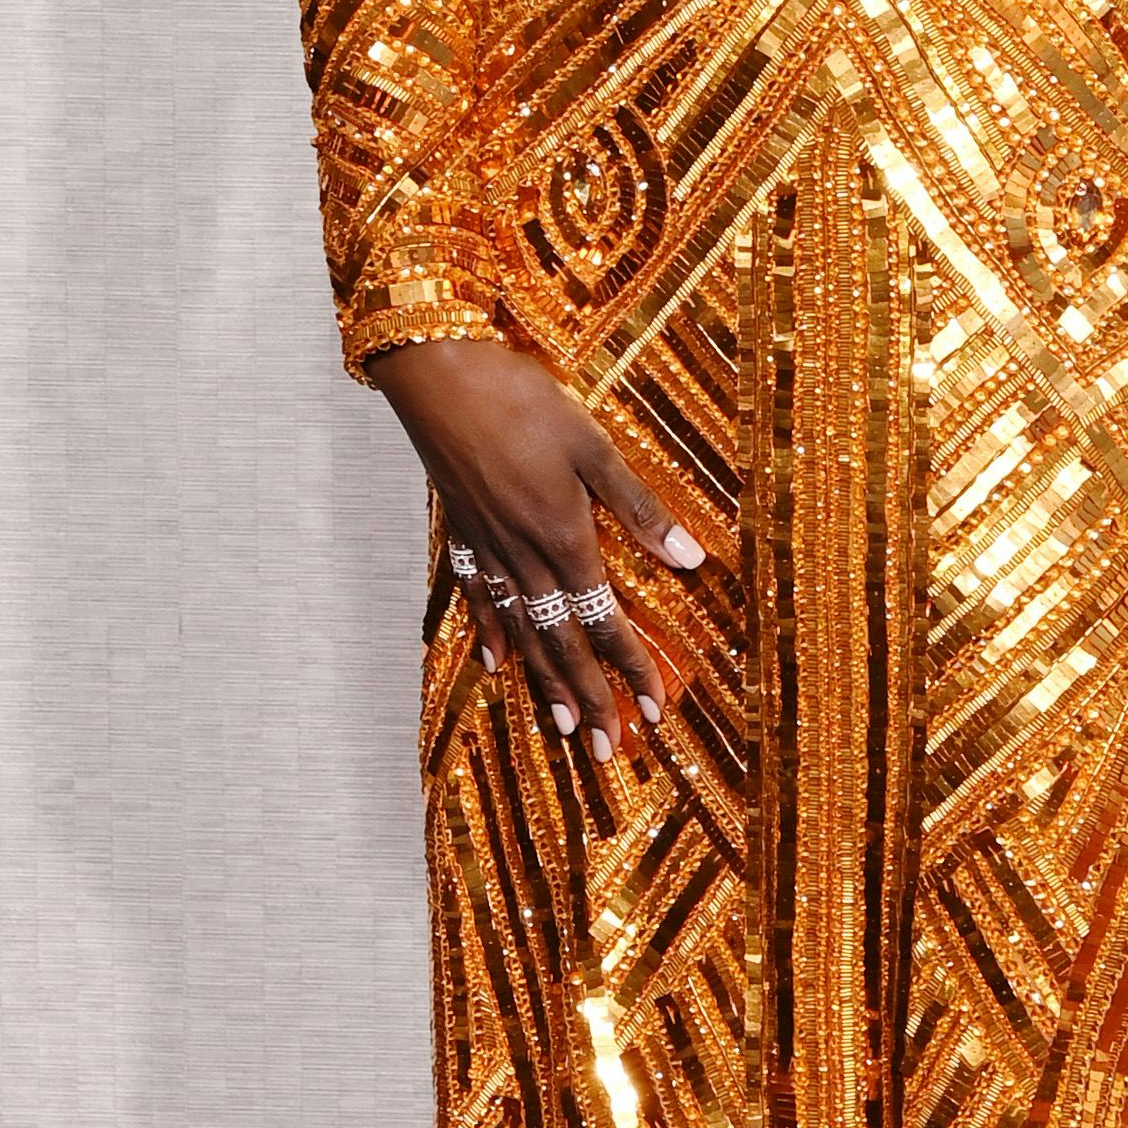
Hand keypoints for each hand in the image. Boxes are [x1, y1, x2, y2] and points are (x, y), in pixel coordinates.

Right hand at [369, 335, 705, 764]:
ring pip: (522, 631)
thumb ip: (638, 509)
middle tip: (608, 752)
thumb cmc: (521, 401)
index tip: (655, 713)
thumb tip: (690, 558)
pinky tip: (499, 662)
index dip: (632, 669)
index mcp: (564, 538)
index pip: (606, 622)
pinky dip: (491, 632)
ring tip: (564, 730)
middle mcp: (525, 557)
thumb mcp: (593, 446)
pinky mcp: (462, 530)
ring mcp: (489, 548)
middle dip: (590, 700)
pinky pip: (479, 596)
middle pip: (563, 644)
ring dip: (546, 683)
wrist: (437, 375)